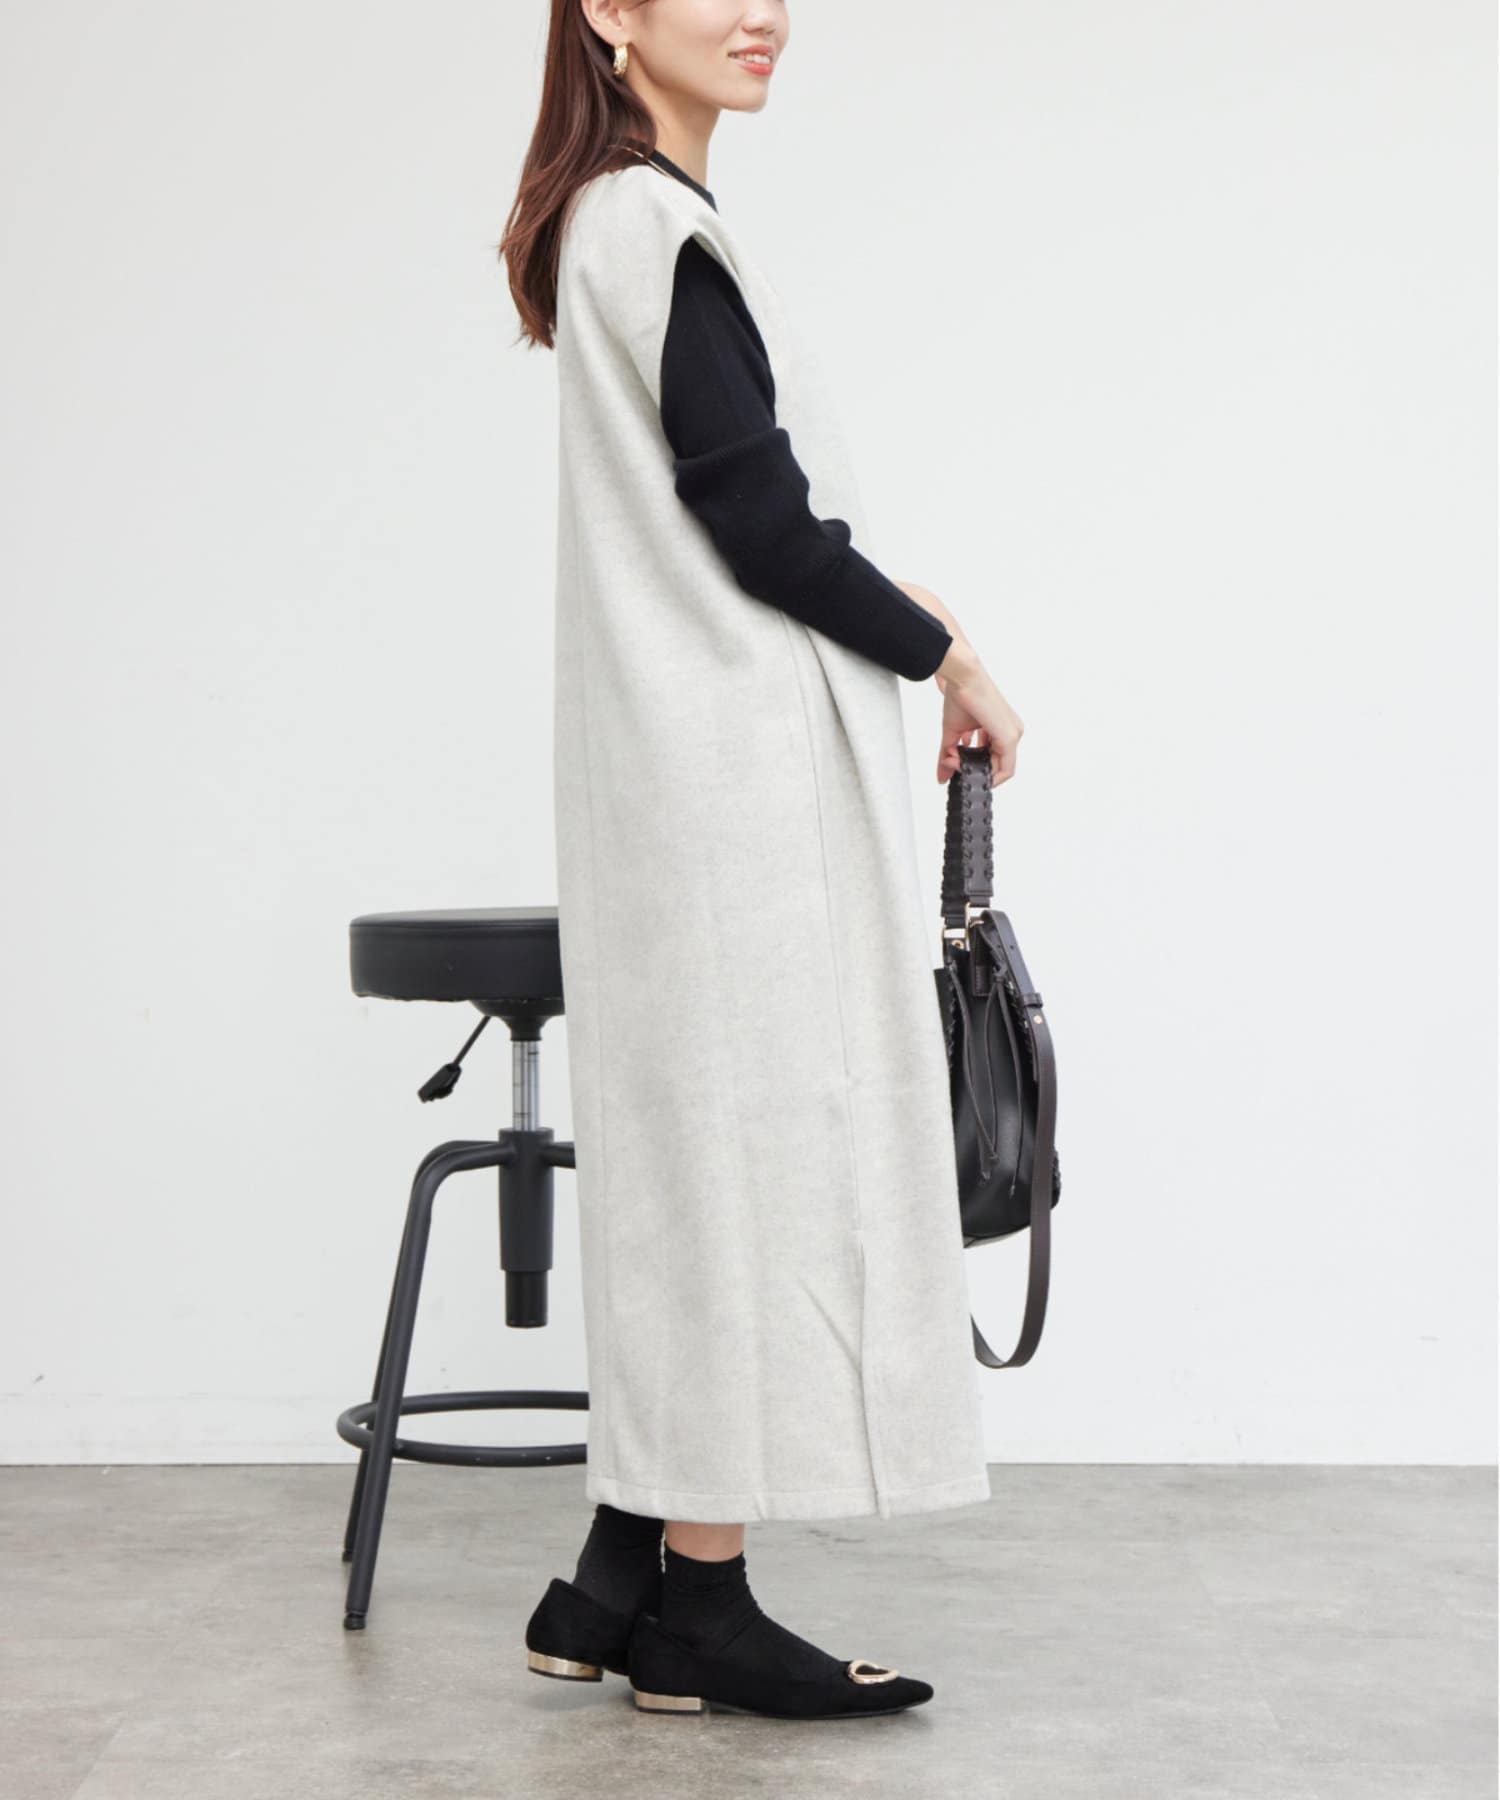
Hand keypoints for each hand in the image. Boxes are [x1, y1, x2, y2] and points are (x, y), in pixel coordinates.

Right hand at [892, 581, 1023, 786]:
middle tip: (950, 762)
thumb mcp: (953, 732)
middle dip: (971, 769)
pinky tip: (961, 759)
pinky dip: (982, 770)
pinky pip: (1004, 768)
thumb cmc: (961, 695)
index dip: (974, 767)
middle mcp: (1012, 731)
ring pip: (1001, 770)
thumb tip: (941, 776)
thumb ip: (948, 755)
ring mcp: (1013, 734)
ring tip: (953, 759)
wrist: (963, 676)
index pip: (993, 760)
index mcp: (1002, 729)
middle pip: (996, 767)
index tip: (954, 762)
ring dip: (973, 770)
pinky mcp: (1010, 737)